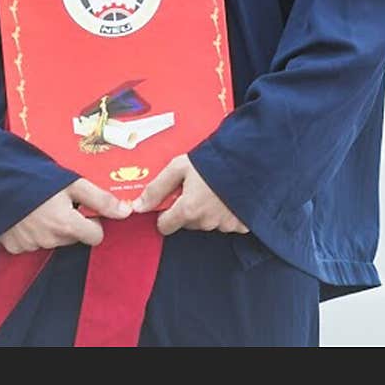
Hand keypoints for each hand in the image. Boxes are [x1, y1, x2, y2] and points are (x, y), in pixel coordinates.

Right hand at [0, 179, 131, 253]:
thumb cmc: (35, 177)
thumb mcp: (72, 182)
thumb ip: (100, 199)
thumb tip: (127, 212)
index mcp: (67, 226)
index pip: (95, 236)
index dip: (93, 221)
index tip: (82, 207)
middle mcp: (50, 241)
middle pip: (74, 237)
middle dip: (71, 222)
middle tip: (58, 201)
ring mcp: (31, 246)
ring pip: (53, 240)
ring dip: (51, 226)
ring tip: (39, 205)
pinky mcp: (13, 247)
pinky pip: (31, 243)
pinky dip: (31, 231)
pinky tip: (25, 214)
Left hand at [131, 154, 249, 236]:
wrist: (248, 159)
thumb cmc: (211, 161)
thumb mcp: (179, 167)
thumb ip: (156, 188)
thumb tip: (137, 207)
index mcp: (188, 210)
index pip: (165, 226)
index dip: (165, 213)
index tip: (171, 201)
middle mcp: (206, 222)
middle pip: (187, 222)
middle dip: (188, 208)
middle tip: (196, 187)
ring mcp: (224, 225)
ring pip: (206, 223)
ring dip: (207, 210)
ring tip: (214, 188)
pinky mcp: (241, 225)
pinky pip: (227, 223)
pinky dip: (226, 213)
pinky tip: (228, 196)